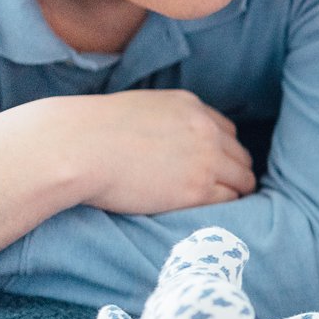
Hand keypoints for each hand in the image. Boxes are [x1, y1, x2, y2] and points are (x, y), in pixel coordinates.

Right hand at [60, 89, 256, 213]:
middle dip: (233, 172)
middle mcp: (205, 129)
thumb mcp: (138, 110)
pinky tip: (210, 212)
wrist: (76, 147)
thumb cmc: (90, 131)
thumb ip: (164, 122)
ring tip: (219, 205)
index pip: (226, 131)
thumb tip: (165, 143)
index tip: (215, 166)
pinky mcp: (197, 190)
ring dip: (234, 192)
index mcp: (191, 106)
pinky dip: (223, 207)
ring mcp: (205, 160)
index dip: (222, 151)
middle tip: (222, 189)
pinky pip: (228, 200)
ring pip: (242, 180)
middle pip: (240, 156)